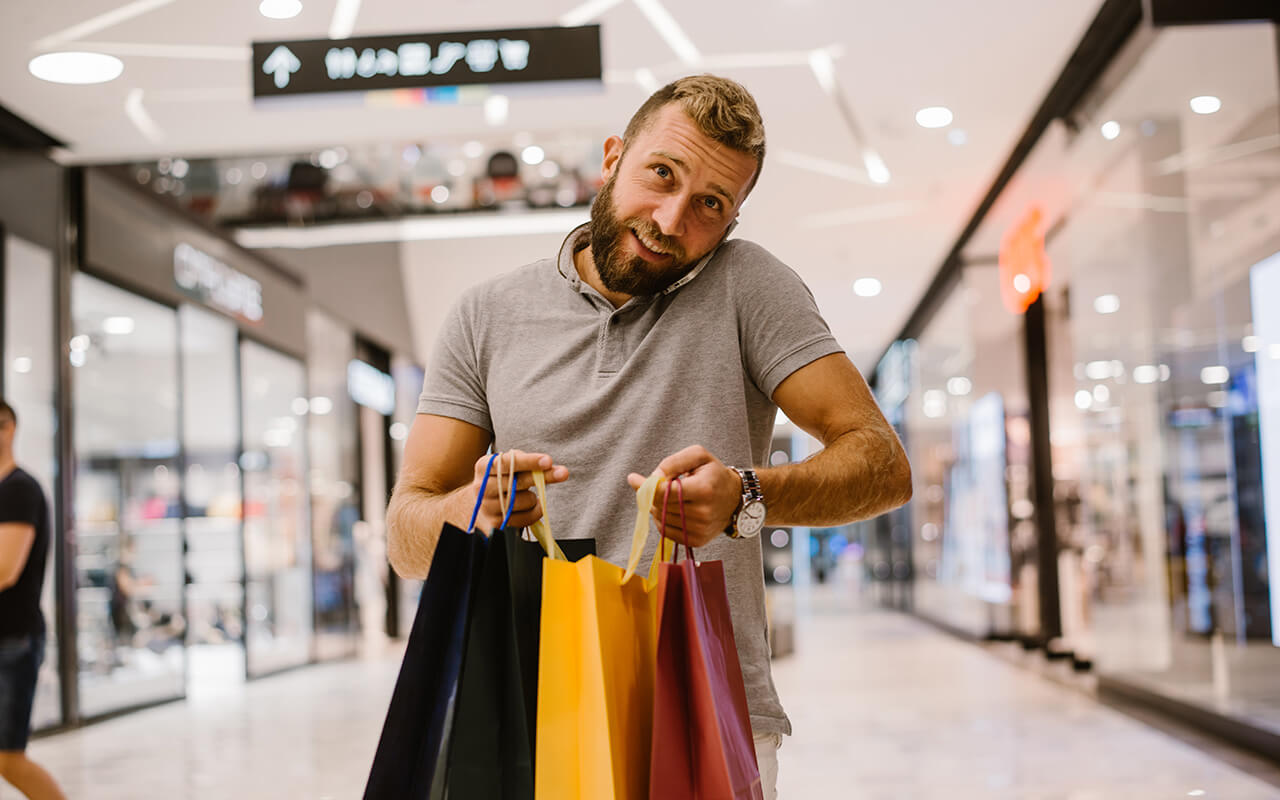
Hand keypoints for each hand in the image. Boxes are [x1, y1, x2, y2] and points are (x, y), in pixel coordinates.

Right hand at [469, 450, 568, 532]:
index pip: (508, 462)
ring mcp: (487, 507)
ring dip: (534, 497)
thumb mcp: (508, 466)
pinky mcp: (495, 525)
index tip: (548, 461)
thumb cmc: (500, 480)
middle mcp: (482, 487)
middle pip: (518, 482)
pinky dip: (536, 512)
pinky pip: (526, 518)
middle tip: (562, 473)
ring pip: (524, 501)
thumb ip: (528, 463)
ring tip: (528, 495)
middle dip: (543, 477)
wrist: (478, 504)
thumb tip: (554, 469)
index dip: (529, 461)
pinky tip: (532, 506)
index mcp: (484, 467)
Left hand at [626, 445, 740, 547]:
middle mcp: (703, 513)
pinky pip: (666, 532)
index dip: (646, 486)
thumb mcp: (698, 456)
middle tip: (661, 486)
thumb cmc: (714, 474)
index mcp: (703, 489)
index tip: (635, 479)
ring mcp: (700, 530)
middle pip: (659, 506)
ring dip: (658, 508)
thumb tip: (649, 479)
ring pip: (660, 520)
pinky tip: (674, 510)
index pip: (664, 493)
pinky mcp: (697, 541)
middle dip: (654, 495)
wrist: (735, 498)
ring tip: (672, 497)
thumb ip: (671, 463)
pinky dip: (663, 520)